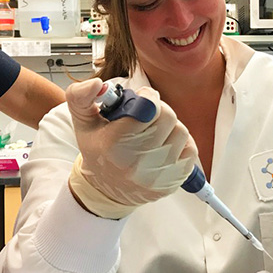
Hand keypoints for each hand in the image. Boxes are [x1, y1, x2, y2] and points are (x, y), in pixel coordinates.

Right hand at [66, 78, 196, 218]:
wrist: (107, 189)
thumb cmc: (98, 151)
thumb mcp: (82, 122)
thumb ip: (81, 96)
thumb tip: (96, 83)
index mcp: (115, 143)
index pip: (148, 107)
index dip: (147, 98)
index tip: (141, 100)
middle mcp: (138, 161)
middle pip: (168, 116)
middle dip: (158, 110)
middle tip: (147, 116)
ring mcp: (158, 174)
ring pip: (181, 131)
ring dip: (169, 127)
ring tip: (153, 132)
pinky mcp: (174, 180)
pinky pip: (191, 149)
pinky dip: (180, 143)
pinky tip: (164, 145)